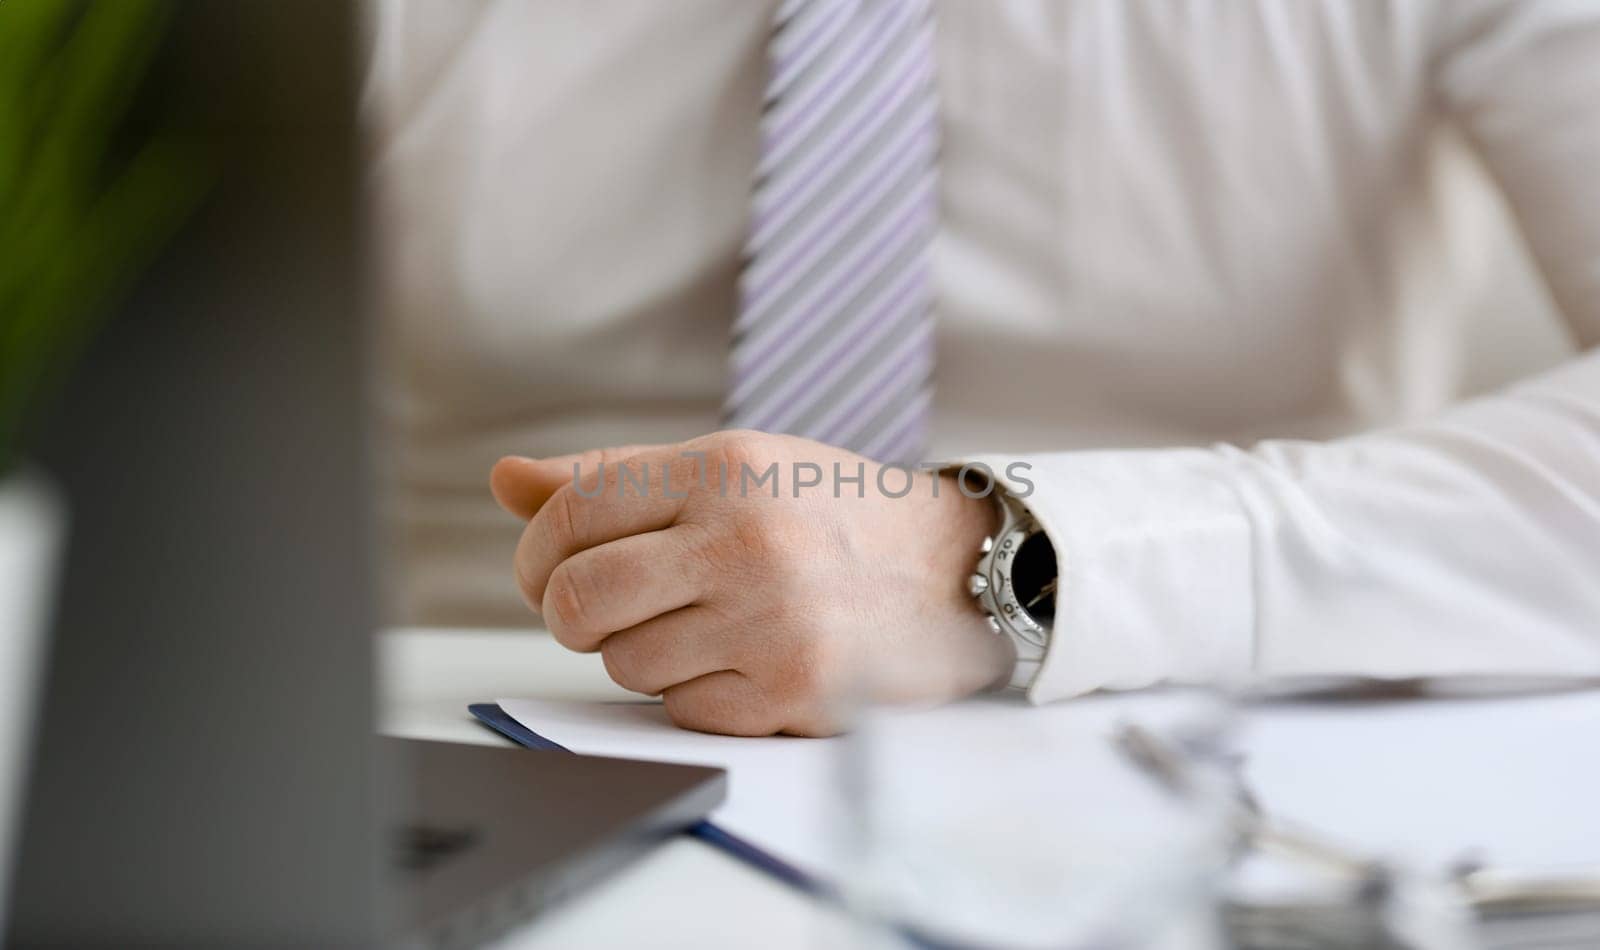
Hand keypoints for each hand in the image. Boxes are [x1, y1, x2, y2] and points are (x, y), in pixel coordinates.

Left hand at [490, 430, 1012, 735]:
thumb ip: (616, 477)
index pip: (569, 513)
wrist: (950, 569)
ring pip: (626, 663)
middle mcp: (744, 539)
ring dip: (646, 654)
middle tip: (605, 613)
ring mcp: (770, 620)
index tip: (548, 574)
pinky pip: (683, 710)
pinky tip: (746, 660)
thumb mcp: (732, 467)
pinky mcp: (792, 691)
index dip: (535, 554)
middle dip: (572, 617)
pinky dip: (699, 694)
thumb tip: (506, 480)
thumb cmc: (824, 513)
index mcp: (720, 469)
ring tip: (703, 628)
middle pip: (579, 601)